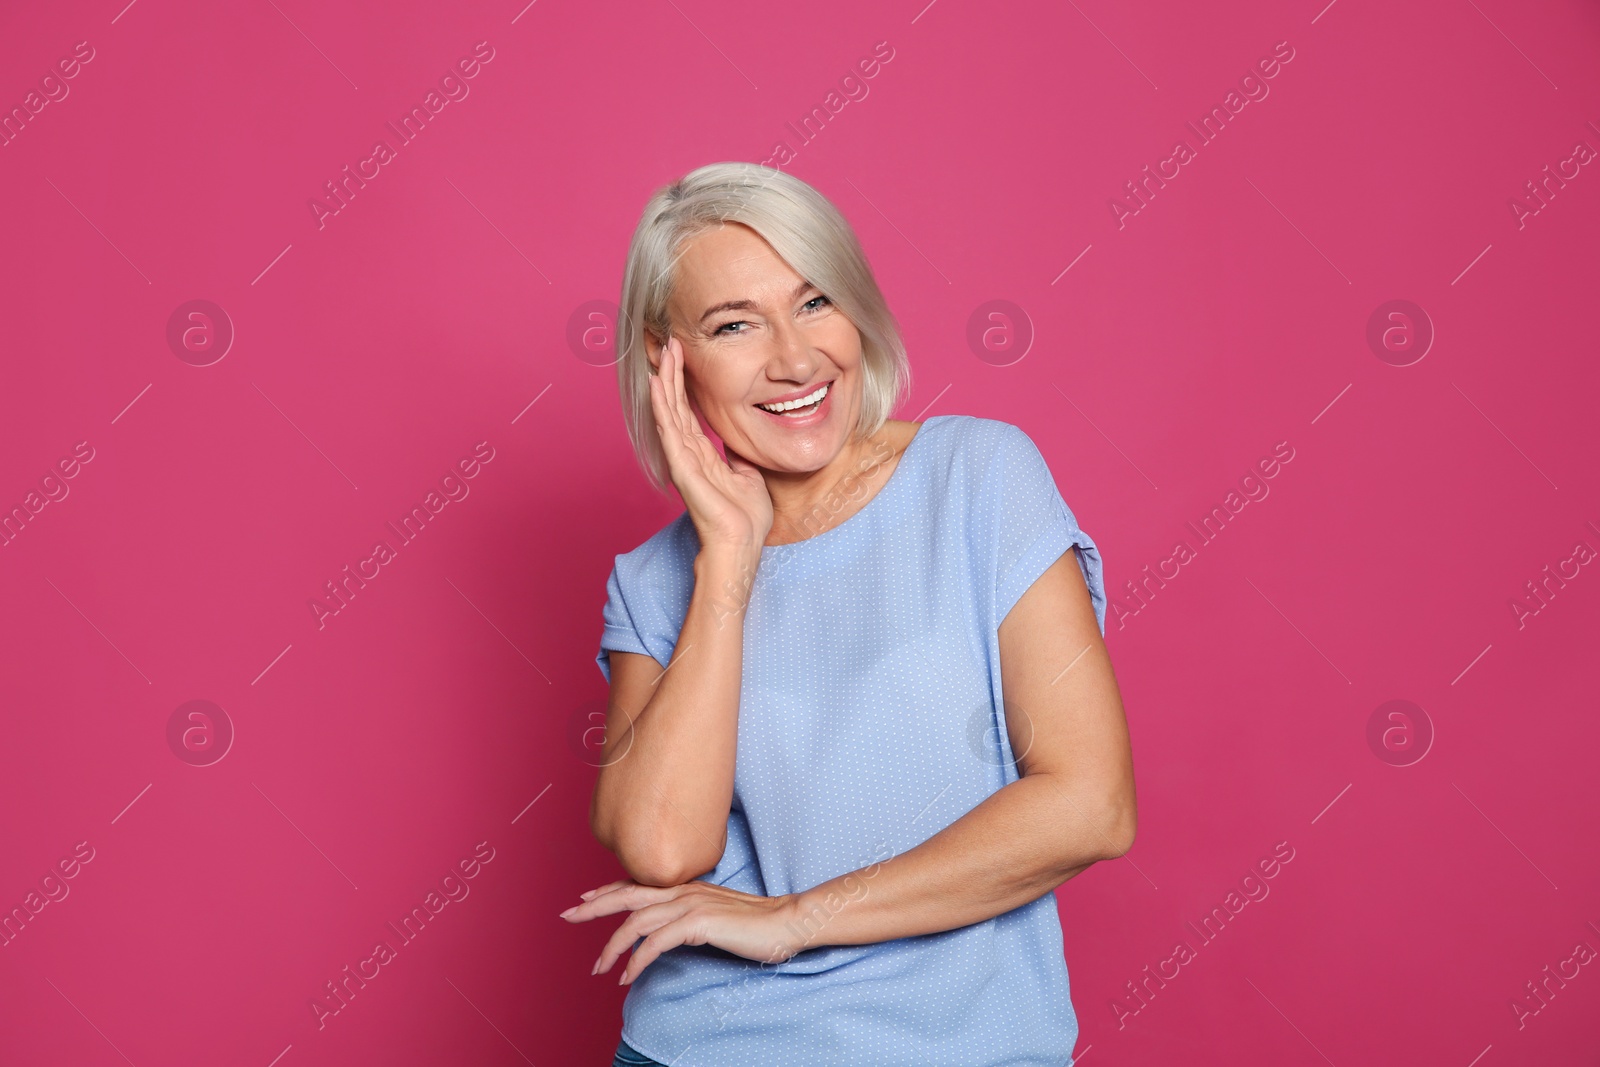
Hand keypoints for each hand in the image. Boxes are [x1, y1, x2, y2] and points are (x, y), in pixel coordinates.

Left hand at [560, 877, 802, 984]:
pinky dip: (638, 959)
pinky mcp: (699, 923)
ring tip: (598, 968)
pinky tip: (628, 976)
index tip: (585, 899)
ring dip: (612, 946)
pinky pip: (657, 942)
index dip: (608, 891)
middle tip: (567, 916)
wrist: (787, 922)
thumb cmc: (756, 924)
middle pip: (627, 895)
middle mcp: (683, 891)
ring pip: (636, 921)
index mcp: (686, 887)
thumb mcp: (716, 916)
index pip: (638, 885)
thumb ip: (690, 917)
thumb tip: (668, 930)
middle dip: (595, 907)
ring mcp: (690, 905)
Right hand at [650, 335, 773, 557]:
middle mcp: (688, 453)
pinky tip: (657, 386)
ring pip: (669, 412)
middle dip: (674, 373)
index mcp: (702, 453)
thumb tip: (739, 439)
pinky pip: (670, 431)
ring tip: (664, 354)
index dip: (685, 383)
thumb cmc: (745, 517)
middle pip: (676, 405)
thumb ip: (737, 454)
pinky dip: (662, 407)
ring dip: (666, 382)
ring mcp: (683, 460)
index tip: (684, 355)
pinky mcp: (682, 468)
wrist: (742, 544)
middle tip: (671, 343)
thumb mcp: (746, 474)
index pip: (688, 410)